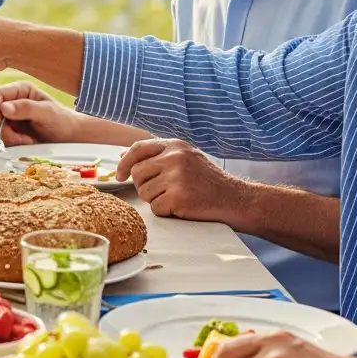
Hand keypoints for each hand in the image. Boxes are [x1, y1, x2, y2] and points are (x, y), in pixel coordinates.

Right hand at [0, 82, 79, 144]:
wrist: (71, 138)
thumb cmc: (63, 121)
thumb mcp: (47, 113)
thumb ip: (26, 108)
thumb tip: (3, 108)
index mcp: (20, 90)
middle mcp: (13, 102)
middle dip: (2, 129)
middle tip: (18, 138)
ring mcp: (11, 117)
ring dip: (9, 138)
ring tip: (27, 141)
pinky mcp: (12, 130)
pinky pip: (2, 138)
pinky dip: (12, 143)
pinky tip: (26, 143)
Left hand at [116, 138, 245, 223]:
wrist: (237, 200)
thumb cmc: (208, 181)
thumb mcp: (185, 159)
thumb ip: (157, 155)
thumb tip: (124, 156)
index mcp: (175, 145)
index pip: (137, 149)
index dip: (124, 163)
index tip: (119, 175)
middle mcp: (174, 157)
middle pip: (137, 173)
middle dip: (143, 186)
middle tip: (161, 192)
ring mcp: (176, 176)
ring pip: (144, 192)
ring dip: (156, 200)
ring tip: (176, 198)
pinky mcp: (179, 197)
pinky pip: (156, 208)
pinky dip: (166, 212)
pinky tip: (182, 207)